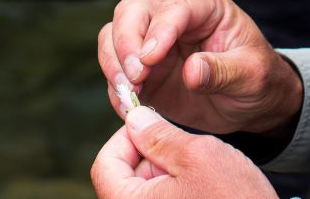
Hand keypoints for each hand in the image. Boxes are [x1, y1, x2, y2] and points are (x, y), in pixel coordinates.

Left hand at [91, 106, 277, 198]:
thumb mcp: (197, 155)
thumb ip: (160, 135)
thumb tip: (135, 119)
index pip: (105, 164)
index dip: (127, 137)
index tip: (152, 125)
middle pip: (125, 177)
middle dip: (153, 155)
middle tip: (187, 150)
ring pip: (146, 189)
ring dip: (168, 173)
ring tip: (201, 173)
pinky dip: (178, 189)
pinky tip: (204, 188)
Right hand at [98, 0, 302, 137]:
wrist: (251, 104)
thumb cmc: (258, 79)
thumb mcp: (252, 76)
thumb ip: (222, 71)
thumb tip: (191, 71)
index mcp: (206, 6)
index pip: (173, 9)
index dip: (158, 31)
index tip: (149, 61)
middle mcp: (174, 16)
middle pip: (131, 11)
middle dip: (125, 43)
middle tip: (135, 78)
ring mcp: (153, 40)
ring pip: (113, 34)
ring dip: (113, 64)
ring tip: (128, 94)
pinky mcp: (142, 69)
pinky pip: (115, 70)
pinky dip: (115, 89)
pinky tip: (128, 107)